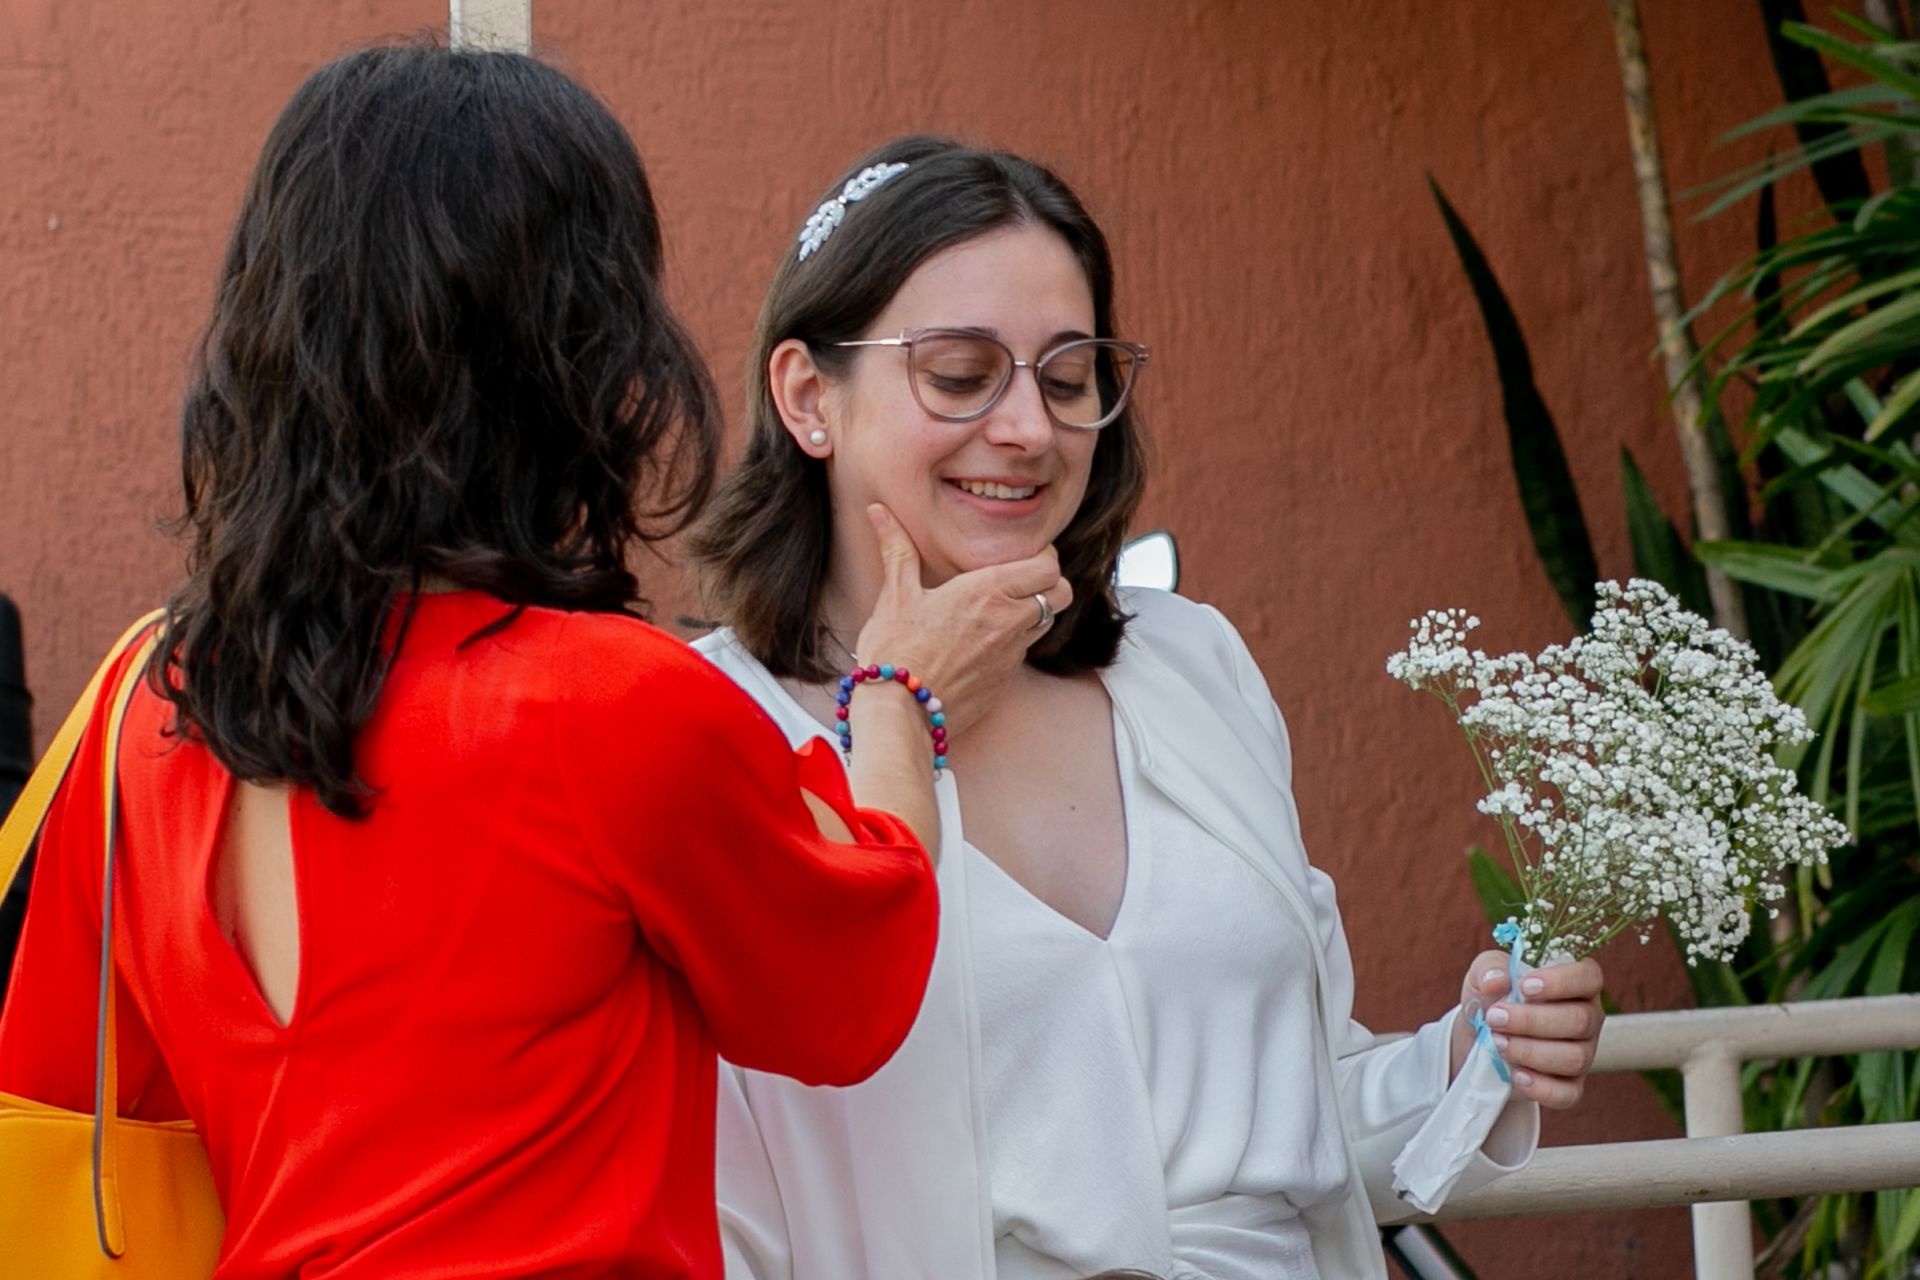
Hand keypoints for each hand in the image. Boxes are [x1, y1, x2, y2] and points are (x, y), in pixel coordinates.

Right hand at [852, 503, 1069, 736]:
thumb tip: (879, 512)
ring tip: (1000, 609)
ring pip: (1047, 623)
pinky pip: (1024, 653)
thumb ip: (897, 549)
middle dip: (1047, 583)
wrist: (900, 712)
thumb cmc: (896, 651)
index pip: (1048, 565)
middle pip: (1061, 592)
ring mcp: (1012, 654)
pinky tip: (982, 642)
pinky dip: (1014, 642)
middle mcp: (1009, 621)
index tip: (1020, 555)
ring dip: (1033, 612)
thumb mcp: (895, 594)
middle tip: (1019, 580)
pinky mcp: (1006, 681)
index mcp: (988, 591)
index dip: (1041, 557)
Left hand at [1450, 951, 1603, 1108]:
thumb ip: (1490, 969)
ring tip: (1498, 1043)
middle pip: (1579, 1021)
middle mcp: (1587, 1018)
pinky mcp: (1570, 1085)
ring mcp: (1583, 1053)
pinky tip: (1517, 1075)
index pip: (1588, 976)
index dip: (1560, 982)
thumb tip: (1497, 981)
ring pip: (1574, 1058)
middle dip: (1531, 1021)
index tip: (1524, 987)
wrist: (1480, 1036)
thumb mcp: (1485, 974)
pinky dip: (1541, 1087)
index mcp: (1576, 983)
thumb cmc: (1493, 997)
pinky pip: (1568, 1093)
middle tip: (1495, 1018)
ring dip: (1530, 1051)